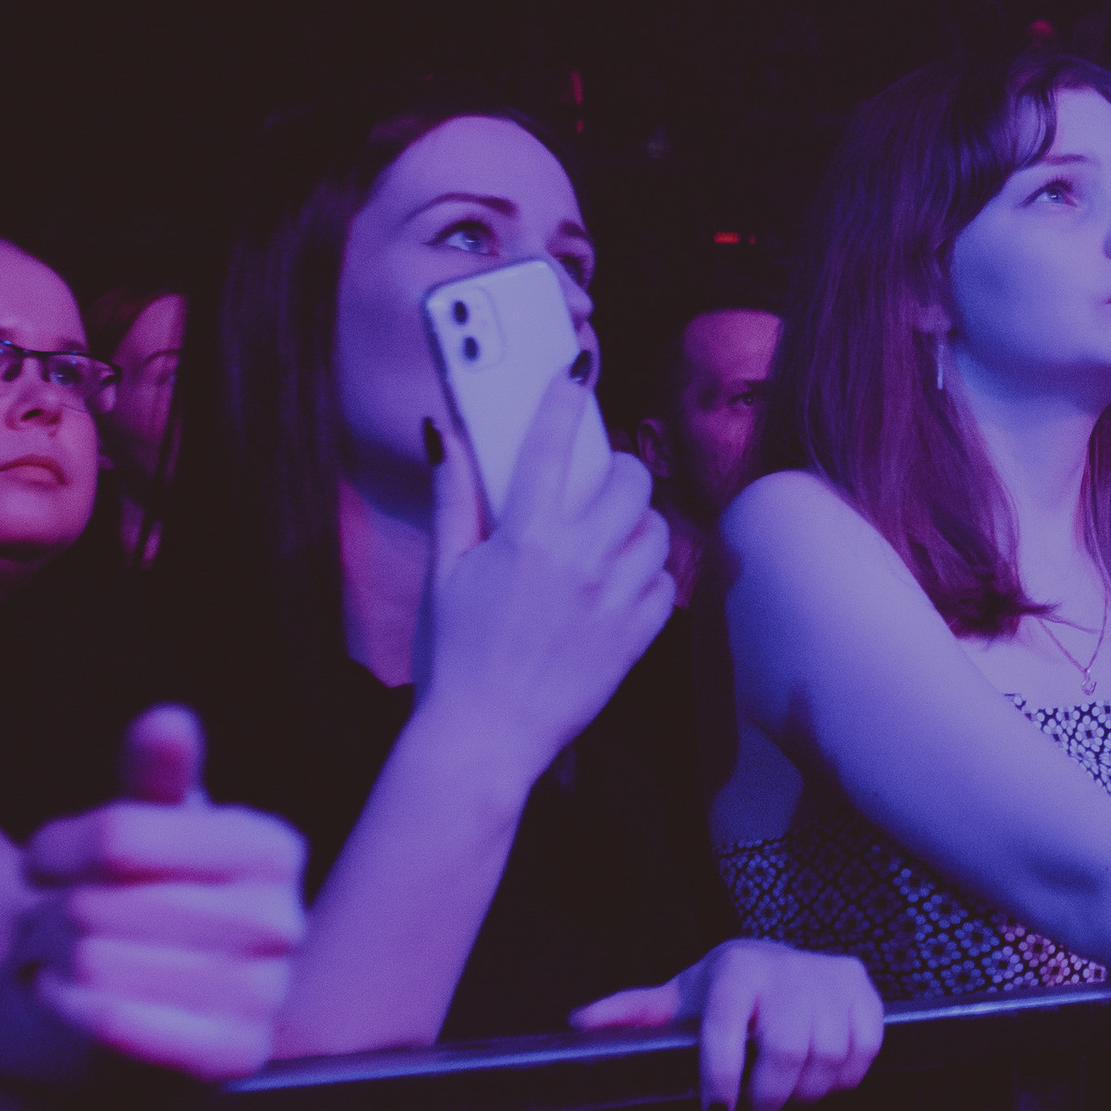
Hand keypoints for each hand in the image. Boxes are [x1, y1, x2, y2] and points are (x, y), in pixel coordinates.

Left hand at [14, 707, 307, 1081]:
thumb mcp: (139, 832)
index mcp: (272, 849)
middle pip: (103, 901)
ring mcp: (263, 995)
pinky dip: (69, 1007)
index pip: (121, 836)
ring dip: (57, 963)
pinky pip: (115, 1022)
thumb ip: (152, 775)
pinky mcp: (227, 1057)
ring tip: (71, 962)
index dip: (58, 847)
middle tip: (65, 924)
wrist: (112, 1010)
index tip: (44, 862)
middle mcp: (283, 921)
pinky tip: (71, 999)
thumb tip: (169, 718)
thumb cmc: (131, 905)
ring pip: (97, 961)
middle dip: (57, 912)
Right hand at [413, 368, 674, 795]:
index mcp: (526, 538)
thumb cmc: (454, 655)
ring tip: (609, 534)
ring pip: (655, 527)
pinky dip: (648, 573)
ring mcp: (615, 598)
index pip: (551, 446)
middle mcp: (579, 561)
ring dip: (636, 521)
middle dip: (616, 467)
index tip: (575, 374)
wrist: (485, 736)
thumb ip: (453, 498)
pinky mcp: (637, 635)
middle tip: (598, 478)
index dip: (564, 400)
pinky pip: (665, 580)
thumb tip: (445, 434)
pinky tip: (618, 582)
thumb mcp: (445, 572)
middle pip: (628, 479)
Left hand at [574, 937, 886, 1110]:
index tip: (718, 1110)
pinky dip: (846, 1075)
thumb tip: (579, 1023)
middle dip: (771, 1094)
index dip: (722, 1077)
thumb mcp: (680, 998)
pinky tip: (825, 1078)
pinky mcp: (862, 988)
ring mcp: (828, 976)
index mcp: (735, 971)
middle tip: (759, 1108)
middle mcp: (785, 967)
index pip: (727, 1030)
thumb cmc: (725, 990)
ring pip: (829, 1054)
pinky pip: (865, 1046)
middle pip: (787, 1050)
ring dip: (810, 1090)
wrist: (781, 961)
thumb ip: (634, 1013)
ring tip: (791, 1095)